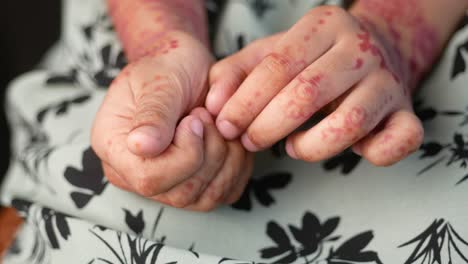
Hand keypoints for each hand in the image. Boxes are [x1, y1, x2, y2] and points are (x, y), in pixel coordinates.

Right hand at [92, 31, 252, 210]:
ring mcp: (164, 185)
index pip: (148, 178)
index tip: (195, 117)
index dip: (184, 152)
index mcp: (113, 146)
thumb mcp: (159, 80)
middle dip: (209, 152)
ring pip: (206, 198)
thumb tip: (140, 146)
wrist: (185, 68)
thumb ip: (153, 113)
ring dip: (227, 158)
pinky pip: (224, 193)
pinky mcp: (194, 187)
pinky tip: (229, 138)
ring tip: (217, 124)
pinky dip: (238, 166)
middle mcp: (134, 174)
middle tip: (207, 115)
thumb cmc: (168, 67)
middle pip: (181, 193)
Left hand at [206, 6, 423, 165]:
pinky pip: (402, 139)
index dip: (245, 102)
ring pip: (349, 122)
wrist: (374, 50)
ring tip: (292, 146)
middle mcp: (360, 47)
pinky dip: (376, 154)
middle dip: (267, 126)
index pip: (278, 66)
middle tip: (249, 141)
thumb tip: (213, 106)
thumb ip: (234, 74)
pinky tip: (352, 152)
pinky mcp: (407, 111)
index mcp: (324, 25)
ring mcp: (388, 79)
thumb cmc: (311, 60)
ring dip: (311, 147)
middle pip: (307, 93)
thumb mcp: (269, 55)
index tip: (226, 126)